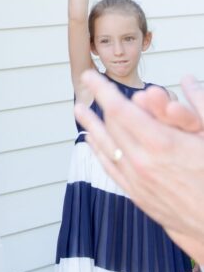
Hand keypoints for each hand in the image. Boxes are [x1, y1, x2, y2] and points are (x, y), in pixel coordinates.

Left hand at [75, 69, 203, 263]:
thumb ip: (198, 107)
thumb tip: (187, 79)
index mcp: (162, 144)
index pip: (120, 110)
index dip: (102, 90)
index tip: (91, 76)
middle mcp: (143, 162)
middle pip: (112, 125)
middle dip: (101, 103)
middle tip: (93, 87)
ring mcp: (137, 181)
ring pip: (105, 146)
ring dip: (91, 125)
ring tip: (79, 109)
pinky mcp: (137, 195)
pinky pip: (110, 167)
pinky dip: (99, 151)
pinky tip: (93, 141)